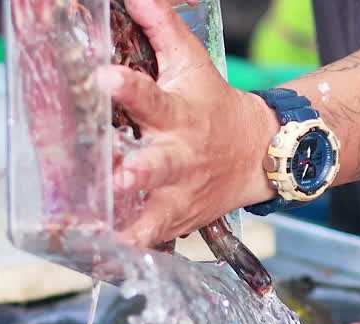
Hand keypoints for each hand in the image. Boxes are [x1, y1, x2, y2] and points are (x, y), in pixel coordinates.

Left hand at [99, 0, 278, 248]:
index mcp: (178, 114)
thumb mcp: (191, 63)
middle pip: (158, 164)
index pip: (151, 96)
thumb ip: (162, 28)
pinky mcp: (175, 221)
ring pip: (154, 212)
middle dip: (139, 171)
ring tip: (101, 235)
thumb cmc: (213, 106)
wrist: (259, 155)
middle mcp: (178, 156)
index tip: (104, 77)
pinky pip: (151, 240)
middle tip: (120, 175)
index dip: (128, 87)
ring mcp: (178, 194)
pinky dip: (130, 251)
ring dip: (131, 223)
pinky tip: (101, 260)